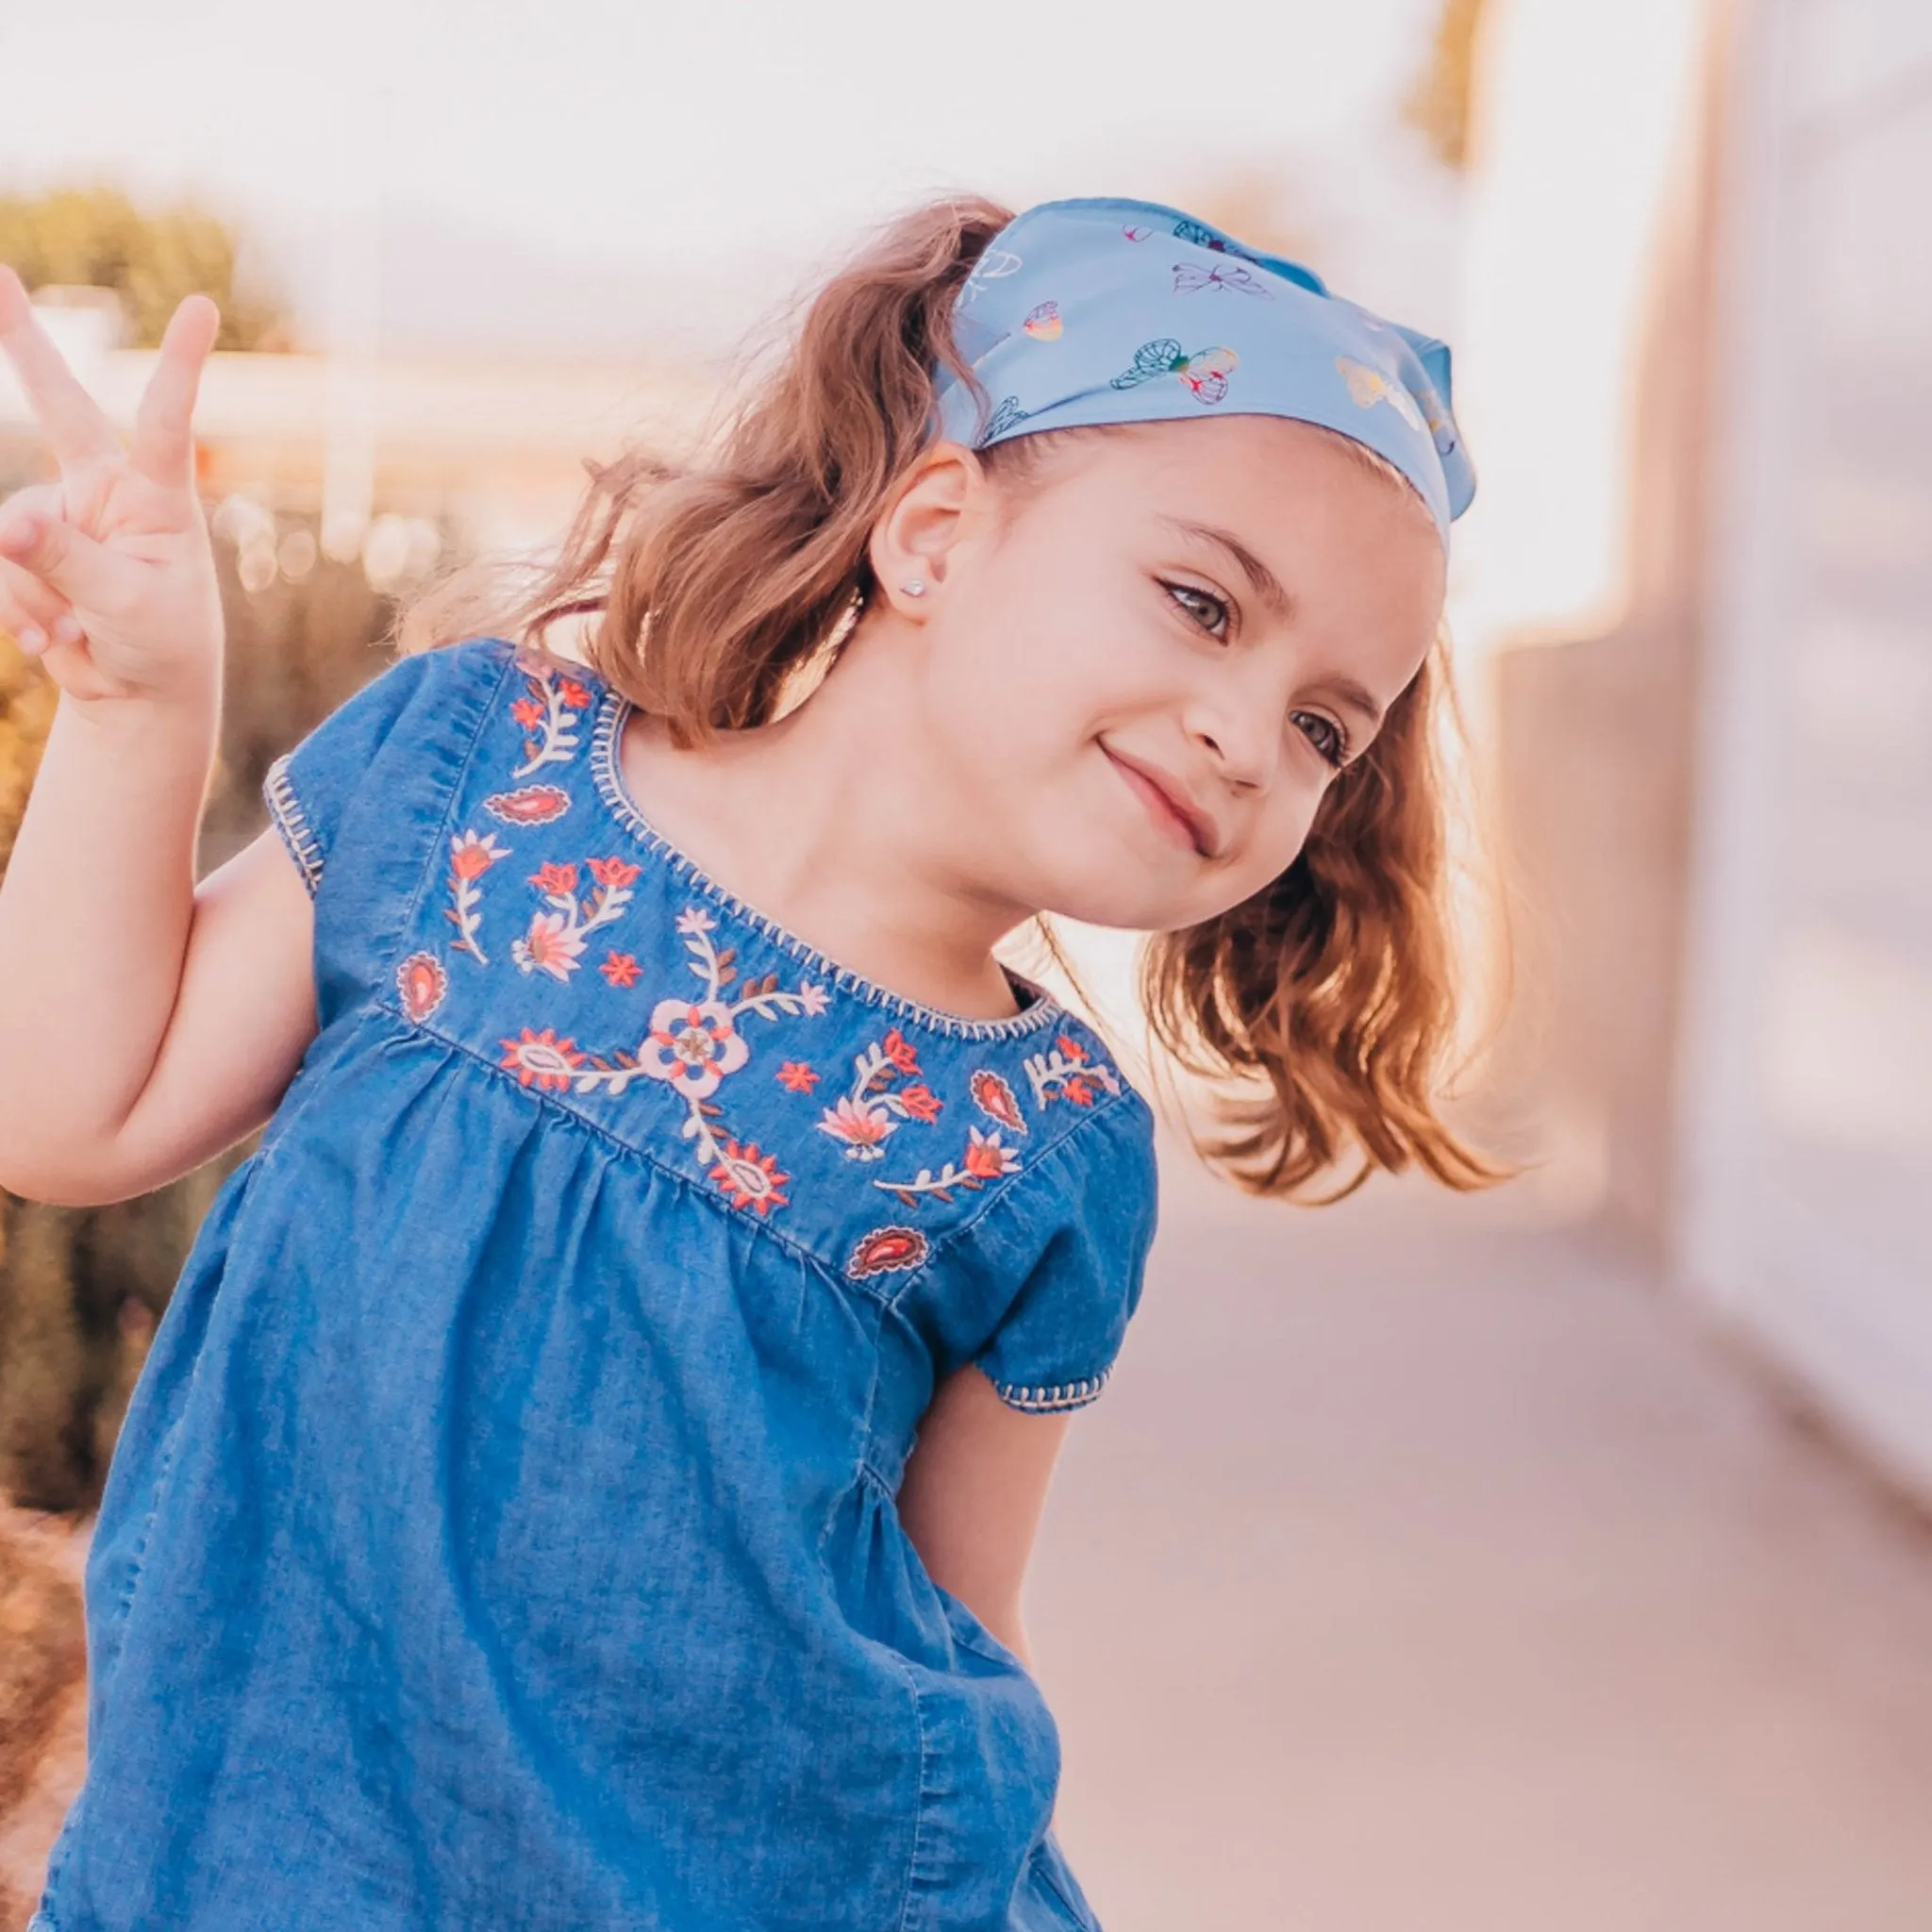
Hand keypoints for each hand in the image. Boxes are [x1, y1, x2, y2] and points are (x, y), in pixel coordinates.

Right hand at [0, 266, 224, 706]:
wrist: (138, 694)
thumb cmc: (161, 646)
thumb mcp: (126, 608)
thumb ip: (67, 562)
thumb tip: (4, 526)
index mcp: (157, 499)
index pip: (166, 421)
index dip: (180, 364)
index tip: (203, 306)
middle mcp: (109, 495)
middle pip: (60, 406)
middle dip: (22, 343)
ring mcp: (65, 518)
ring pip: (14, 529)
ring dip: (36, 590)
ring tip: (79, 630)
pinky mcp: (31, 549)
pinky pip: (0, 564)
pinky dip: (18, 609)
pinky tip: (54, 643)